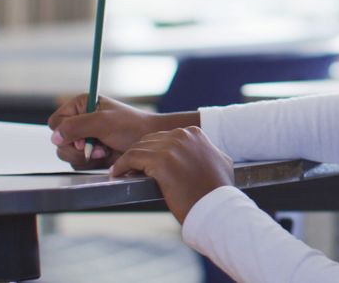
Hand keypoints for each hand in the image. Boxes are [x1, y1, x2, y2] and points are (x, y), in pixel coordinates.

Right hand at [48, 95, 162, 169]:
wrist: (148, 142)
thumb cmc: (132, 126)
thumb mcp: (104, 122)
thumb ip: (77, 126)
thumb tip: (55, 137)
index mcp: (81, 105)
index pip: (56, 122)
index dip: (66, 133)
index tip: (85, 137)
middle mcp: (79, 120)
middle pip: (59, 142)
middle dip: (78, 148)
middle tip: (97, 146)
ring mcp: (84, 138)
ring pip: (66, 154)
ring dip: (86, 156)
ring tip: (105, 150)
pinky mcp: (90, 152)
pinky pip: (77, 163)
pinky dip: (91, 162)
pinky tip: (106, 156)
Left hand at [110, 126, 234, 223]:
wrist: (215, 205)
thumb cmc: (218, 189)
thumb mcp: (220, 161)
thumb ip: (207, 151)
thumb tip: (203, 153)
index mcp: (194, 133)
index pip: (163, 137)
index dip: (152, 151)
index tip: (145, 163)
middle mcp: (182, 136)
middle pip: (149, 141)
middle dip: (139, 155)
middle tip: (130, 169)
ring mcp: (171, 147)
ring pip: (138, 148)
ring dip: (128, 161)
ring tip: (122, 172)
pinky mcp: (160, 161)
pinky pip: (131, 158)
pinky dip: (121, 166)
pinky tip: (118, 173)